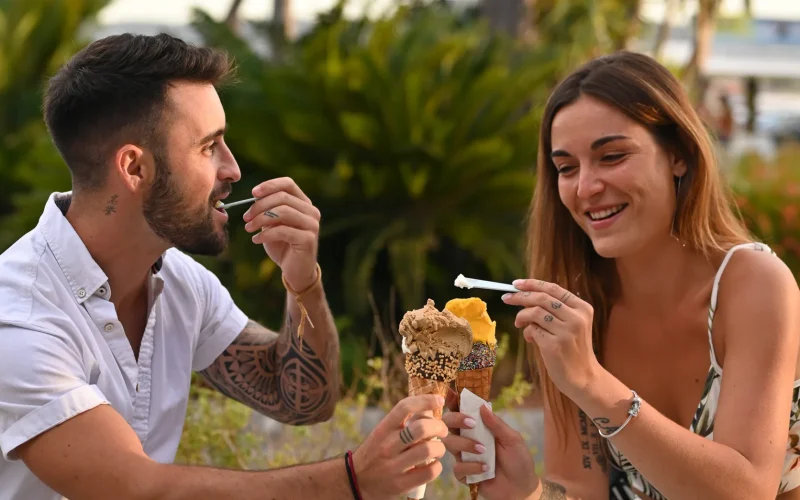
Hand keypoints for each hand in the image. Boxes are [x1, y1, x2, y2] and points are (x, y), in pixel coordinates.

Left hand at [243, 177, 320, 290]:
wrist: (295, 271)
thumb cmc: (283, 245)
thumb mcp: (273, 224)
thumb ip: (268, 209)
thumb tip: (255, 197)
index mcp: (304, 203)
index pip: (288, 184)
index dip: (269, 185)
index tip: (252, 193)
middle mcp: (311, 211)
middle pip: (282, 197)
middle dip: (259, 206)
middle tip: (246, 217)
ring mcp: (312, 225)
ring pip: (282, 212)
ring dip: (260, 219)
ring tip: (248, 228)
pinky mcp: (308, 239)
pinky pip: (282, 230)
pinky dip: (265, 234)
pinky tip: (256, 240)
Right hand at [353, 395, 448, 499]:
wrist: (356, 482)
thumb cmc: (375, 453)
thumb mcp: (383, 434)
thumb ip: (403, 422)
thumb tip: (429, 408)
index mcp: (382, 430)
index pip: (404, 407)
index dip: (425, 400)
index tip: (439, 400)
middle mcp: (386, 446)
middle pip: (421, 428)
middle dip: (439, 427)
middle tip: (442, 430)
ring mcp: (393, 467)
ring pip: (428, 449)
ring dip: (440, 448)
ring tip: (438, 449)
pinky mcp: (400, 485)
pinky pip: (429, 472)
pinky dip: (437, 466)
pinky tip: (433, 464)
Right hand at [442, 392, 537, 499]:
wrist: (521, 489)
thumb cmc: (519, 461)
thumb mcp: (512, 439)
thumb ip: (496, 424)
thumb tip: (482, 406)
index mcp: (478, 427)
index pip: (461, 411)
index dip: (454, 401)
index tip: (451, 393)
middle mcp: (467, 439)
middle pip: (448, 423)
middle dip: (456, 419)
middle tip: (470, 423)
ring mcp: (464, 456)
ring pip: (449, 444)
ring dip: (466, 445)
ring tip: (483, 451)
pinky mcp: (463, 474)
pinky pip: (457, 467)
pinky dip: (471, 467)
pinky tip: (484, 469)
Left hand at [502, 280, 598, 397]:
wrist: (583, 377)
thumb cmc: (572, 349)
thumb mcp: (570, 324)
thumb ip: (553, 310)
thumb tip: (523, 297)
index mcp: (583, 308)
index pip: (554, 289)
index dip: (532, 284)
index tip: (516, 284)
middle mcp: (576, 318)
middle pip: (541, 298)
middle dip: (520, 297)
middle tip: (506, 298)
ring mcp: (566, 331)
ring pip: (534, 313)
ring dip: (522, 317)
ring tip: (519, 324)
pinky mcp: (555, 345)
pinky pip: (532, 330)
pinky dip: (527, 332)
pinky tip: (532, 339)